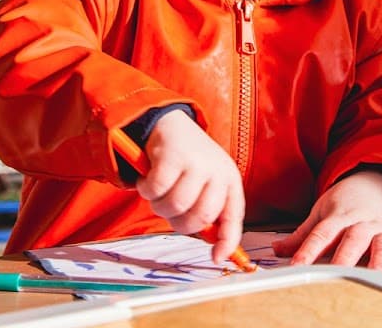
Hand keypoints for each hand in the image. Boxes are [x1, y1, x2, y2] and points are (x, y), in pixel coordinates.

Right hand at [134, 109, 245, 263]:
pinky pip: (156, 190)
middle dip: (180, 222)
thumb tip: (216, 252)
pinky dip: (147, 190)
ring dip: (159, 206)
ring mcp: (196, 162)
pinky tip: (148, 180)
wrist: (168, 123)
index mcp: (229, 180)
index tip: (217, 258)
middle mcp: (218, 170)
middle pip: (201, 216)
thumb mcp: (206, 184)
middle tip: (169, 211)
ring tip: (158, 193)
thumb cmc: (187, 162)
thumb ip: (210, 212)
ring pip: (176, 206)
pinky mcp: (173, 155)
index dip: (227, 241)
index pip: (234, 215)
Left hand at [271, 170, 381, 272]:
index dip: (308, 251)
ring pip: (381, 244)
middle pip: (352, 240)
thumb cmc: (346, 200)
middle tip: (334, 274)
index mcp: (339, 216)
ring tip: (372, 274)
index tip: (297, 266)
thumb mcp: (322, 211)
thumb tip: (278, 250)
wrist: (378, 180)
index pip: (321, 234)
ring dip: (377, 259)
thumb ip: (302, 234)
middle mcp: (362, 222)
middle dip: (344, 258)